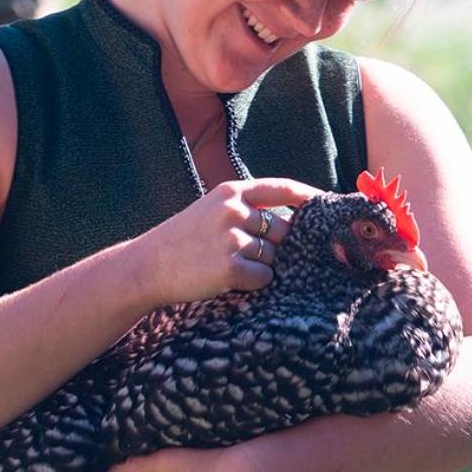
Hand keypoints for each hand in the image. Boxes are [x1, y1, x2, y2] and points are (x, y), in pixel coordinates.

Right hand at [131, 178, 322, 305]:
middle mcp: (233, 211)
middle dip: (273, 245)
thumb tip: (290, 222)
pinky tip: (228, 279)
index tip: (325, 204)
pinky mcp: (231, 268)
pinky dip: (252, 283)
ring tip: (227, 265)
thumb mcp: (210, 210)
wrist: (147, 266)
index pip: (280, 189)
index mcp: (230, 192)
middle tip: (244, 254)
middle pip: (282, 230)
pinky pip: (264, 278)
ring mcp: (232, 239)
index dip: (306, 197)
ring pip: (273, 256)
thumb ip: (245, 210)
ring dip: (259, 265)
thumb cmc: (181, 241)